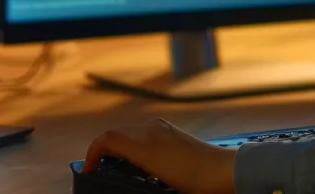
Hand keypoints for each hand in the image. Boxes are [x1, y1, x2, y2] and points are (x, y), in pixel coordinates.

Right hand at [83, 118, 236, 193]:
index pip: (107, 140)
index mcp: (146, 146)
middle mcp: (152, 131)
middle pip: (115, 134)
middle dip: (102, 151)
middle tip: (98, 170)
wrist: (227, 172)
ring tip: (115, 167)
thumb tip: (121, 174)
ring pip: (128, 132)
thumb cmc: (197, 182)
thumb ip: (136, 173)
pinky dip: (132, 144)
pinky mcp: (170, 131)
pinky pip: (142, 133)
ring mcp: (162, 128)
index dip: (92, 154)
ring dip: (117, 146)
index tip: (88, 170)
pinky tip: (136, 162)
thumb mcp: (161, 186)